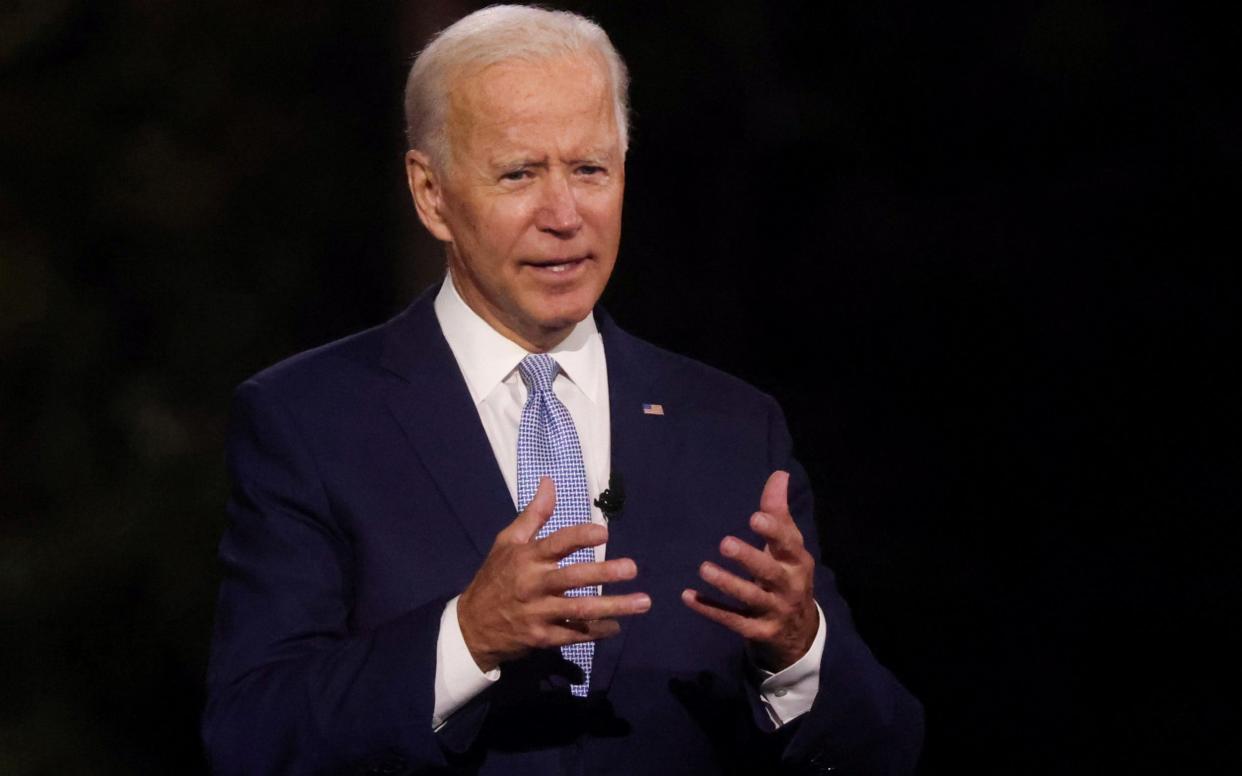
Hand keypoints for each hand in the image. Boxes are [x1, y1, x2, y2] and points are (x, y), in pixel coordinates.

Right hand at [457, 477, 651, 671]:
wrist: (471, 625)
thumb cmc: (495, 577)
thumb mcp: (507, 542)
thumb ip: (533, 514)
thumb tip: (549, 481)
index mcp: (527, 558)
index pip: (556, 543)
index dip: (580, 537)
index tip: (605, 533)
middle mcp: (534, 585)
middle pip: (573, 578)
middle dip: (604, 573)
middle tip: (632, 568)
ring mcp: (538, 613)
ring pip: (580, 610)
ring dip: (614, 606)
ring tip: (642, 602)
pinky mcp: (542, 638)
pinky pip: (574, 634)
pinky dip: (598, 631)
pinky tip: (617, 626)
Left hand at [681, 470, 818, 671]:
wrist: (799, 633)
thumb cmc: (787, 576)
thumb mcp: (788, 546)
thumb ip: (778, 511)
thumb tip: (779, 474)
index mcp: (797, 561)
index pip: (788, 544)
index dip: (773, 531)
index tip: (755, 517)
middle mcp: (789, 586)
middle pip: (769, 572)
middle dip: (749, 558)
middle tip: (724, 543)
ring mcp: (774, 611)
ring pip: (750, 597)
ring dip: (727, 583)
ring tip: (703, 568)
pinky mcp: (758, 632)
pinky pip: (733, 620)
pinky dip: (710, 609)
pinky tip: (688, 597)